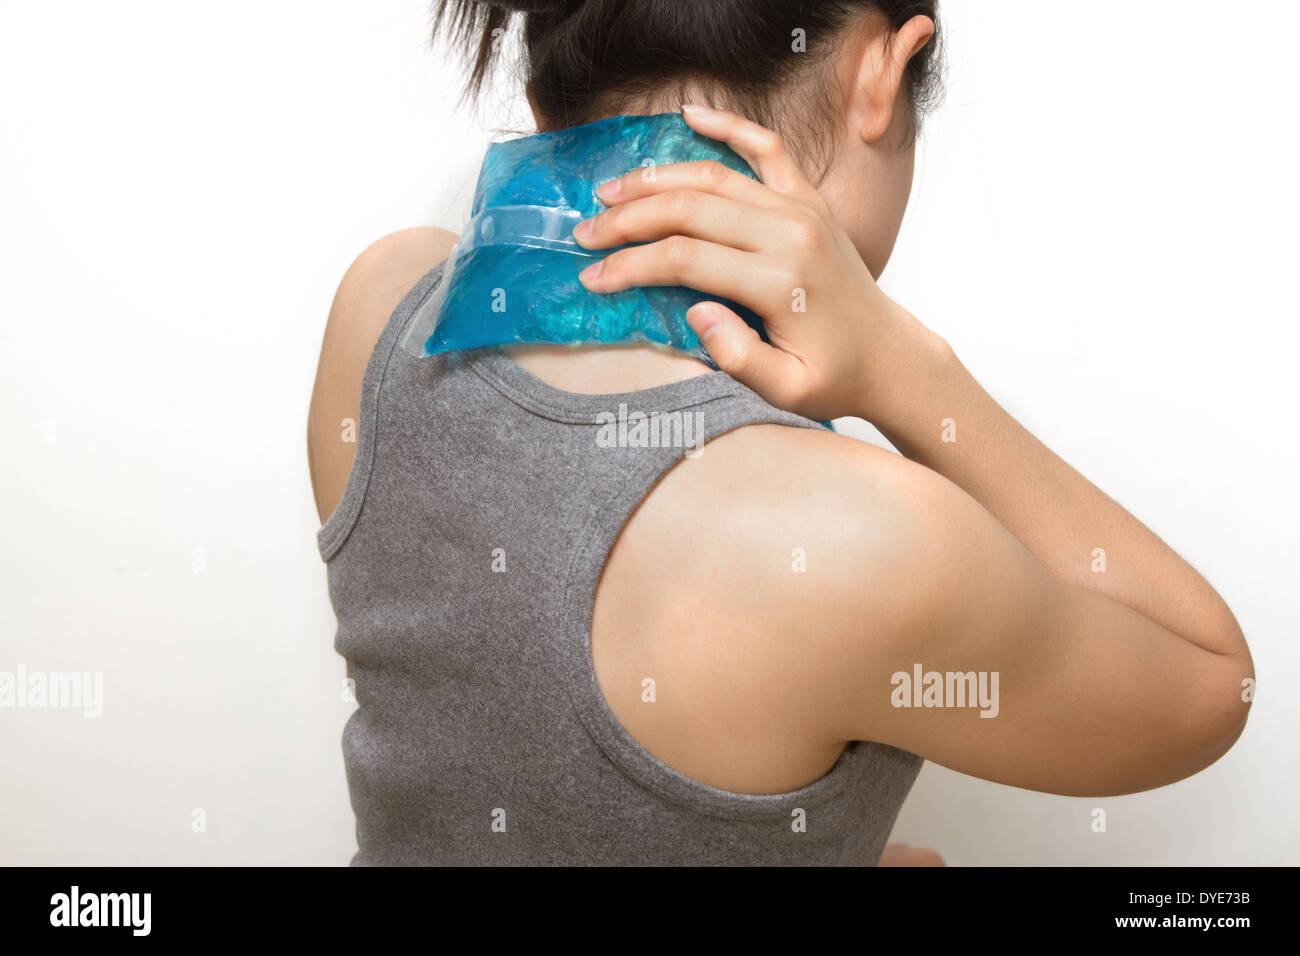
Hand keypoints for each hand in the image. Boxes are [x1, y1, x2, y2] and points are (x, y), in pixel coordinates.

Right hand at [572, 103, 936, 422]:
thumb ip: (740, 358)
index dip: (630, 265)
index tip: (592, 278)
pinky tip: (690, 114)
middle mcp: (790, 234)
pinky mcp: (808, 199)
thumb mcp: (787, 391)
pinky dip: (728, 127)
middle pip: (691, 209)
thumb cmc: (833, 377)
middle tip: (585, 232)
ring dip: (656, 179)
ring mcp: (801, 209)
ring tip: (609, 191)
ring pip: (715, 175)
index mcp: (780, 282)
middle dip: (628, 219)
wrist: (888, 354)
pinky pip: (767, 148)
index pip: (685, 259)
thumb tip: (697, 313)